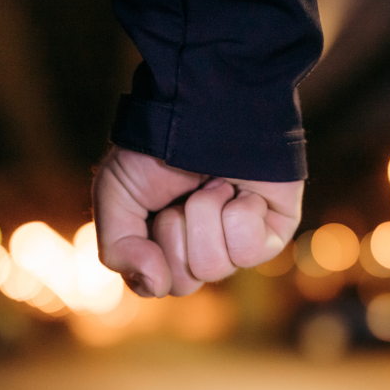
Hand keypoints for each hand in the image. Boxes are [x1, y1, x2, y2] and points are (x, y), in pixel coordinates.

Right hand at [93, 146, 302, 296]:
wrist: (205, 104)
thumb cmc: (160, 146)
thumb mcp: (116, 197)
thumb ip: (118, 250)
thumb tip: (155, 286)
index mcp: (167, 246)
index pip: (155, 285)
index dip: (147, 256)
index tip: (150, 214)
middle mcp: (204, 250)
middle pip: (184, 283)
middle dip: (175, 231)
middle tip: (183, 193)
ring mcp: (240, 244)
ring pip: (213, 267)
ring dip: (204, 215)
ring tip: (214, 184)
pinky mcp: (274, 233)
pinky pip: (249, 252)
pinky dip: (238, 214)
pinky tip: (242, 191)